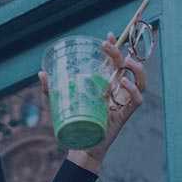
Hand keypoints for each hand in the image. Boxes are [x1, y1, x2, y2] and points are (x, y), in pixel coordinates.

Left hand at [38, 32, 146, 173]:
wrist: (83, 145)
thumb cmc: (76, 122)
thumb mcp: (61, 103)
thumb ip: (51, 89)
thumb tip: (41, 74)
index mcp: (107, 84)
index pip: (115, 63)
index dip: (115, 48)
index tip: (106, 36)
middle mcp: (118, 91)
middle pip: (126, 68)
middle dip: (118, 53)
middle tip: (105, 45)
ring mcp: (123, 102)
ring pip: (140, 82)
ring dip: (135, 69)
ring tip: (125, 62)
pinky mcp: (125, 114)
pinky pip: (137, 100)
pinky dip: (133, 91)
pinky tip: (124, 84)